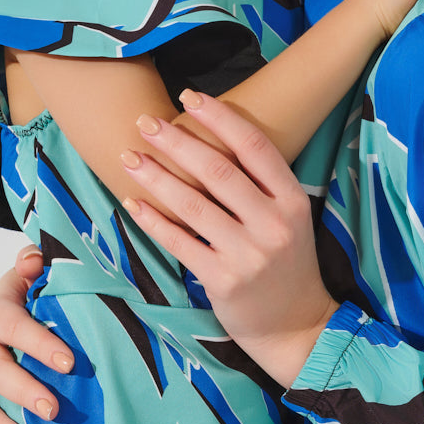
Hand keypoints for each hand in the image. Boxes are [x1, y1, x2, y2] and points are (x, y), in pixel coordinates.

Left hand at [121, 94, 337, 387]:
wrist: (295, 327)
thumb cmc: (285, 265)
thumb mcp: (289, 220)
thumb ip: (261, 186)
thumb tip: (211, 138)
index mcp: (292, 201)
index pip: (254, 147)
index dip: (220, 117)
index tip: (190, 96)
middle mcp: (273, 224)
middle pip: (218, 171)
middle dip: (177, 142)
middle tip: (146, 122)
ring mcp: (248, 254)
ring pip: (192, 204)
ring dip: (155, 176)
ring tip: (128, 157)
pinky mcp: (222, 280)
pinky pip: (179, 241)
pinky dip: (152, 220)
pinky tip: (132, 202)